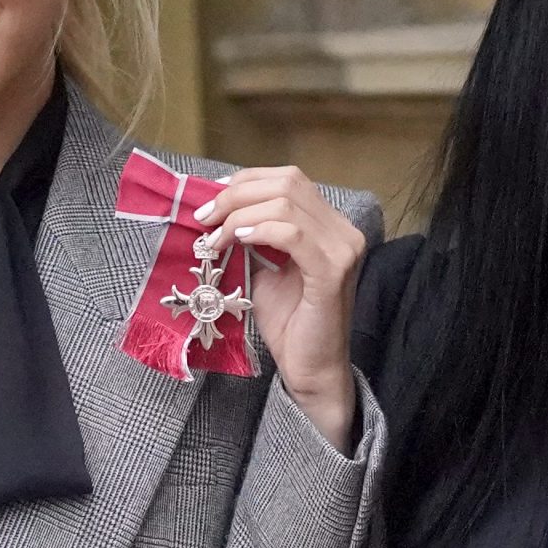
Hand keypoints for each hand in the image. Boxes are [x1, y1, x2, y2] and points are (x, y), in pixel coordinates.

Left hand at [193, 168, 366, 451]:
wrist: (310, 368)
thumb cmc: (288, 322)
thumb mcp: (263, 268)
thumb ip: (251, 235)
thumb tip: (215, 209)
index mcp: (329, 224)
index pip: (289, 178)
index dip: (246, 181)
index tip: (210, 199)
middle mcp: (343, 230)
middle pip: (287, 183)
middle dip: (237, 195)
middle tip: (204, 217)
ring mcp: (342, 249)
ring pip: (286, 204)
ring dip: (239, 215)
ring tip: (214, 237)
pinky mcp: (333, 271)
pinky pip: (292, 234)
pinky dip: (259, 230)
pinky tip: (236, 241)